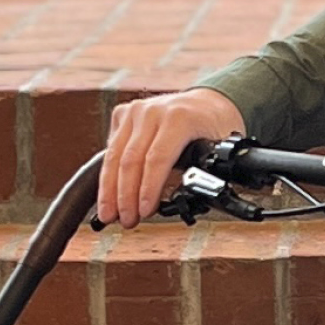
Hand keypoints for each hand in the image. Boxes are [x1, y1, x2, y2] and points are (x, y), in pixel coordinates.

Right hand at [97, 88, 245, 228]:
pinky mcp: (123, 115)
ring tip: (109, 215)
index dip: (148, 189)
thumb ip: (201, 172)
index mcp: (179, 118)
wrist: (205, 103)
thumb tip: (180, 198)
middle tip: (126, 220)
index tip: (144, 211)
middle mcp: (153, 111)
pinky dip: (107, 175)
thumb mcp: (217, 149)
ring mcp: (135, 111)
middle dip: (125, 196)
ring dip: (109, 190)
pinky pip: (110, 149)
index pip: (157, 159)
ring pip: (113, 156)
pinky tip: (108, 195)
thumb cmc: (213, 126)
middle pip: (130, 160)